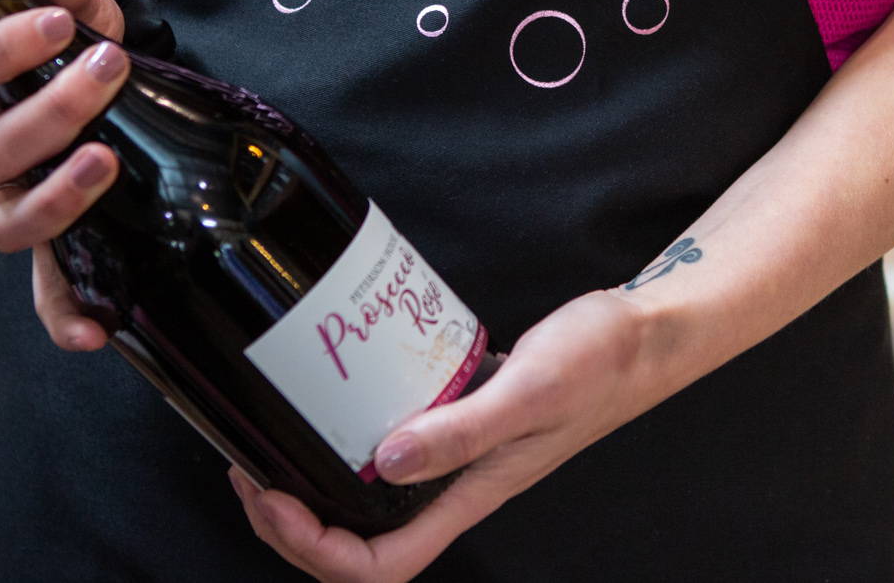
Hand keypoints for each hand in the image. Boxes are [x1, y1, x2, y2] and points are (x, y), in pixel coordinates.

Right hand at [0, 0, 129, 351]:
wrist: (90, 78)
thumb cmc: (69, 42)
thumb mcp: (75, 6)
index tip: (53, 23)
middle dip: (50, 108)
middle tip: (107, 66)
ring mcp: (19, 200)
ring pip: (12, 221)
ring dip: (59, 195)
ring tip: (107, 158)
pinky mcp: (61, 245)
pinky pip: (50, 292)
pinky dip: (66, 315)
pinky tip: (97, 330)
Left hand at [229, 289, 666, 581]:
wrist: (644, 334)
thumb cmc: (600, 363)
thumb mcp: (528, 392)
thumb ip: (460, 431)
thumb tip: (380, 465)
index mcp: (472, 494)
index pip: (381, 566)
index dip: (315, 549)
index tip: (273, 497)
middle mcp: (458, 487)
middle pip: (360, 547)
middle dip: (292, 525)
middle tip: (249, 473)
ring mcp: (458, 458)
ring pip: (369, 505)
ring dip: (311, 492)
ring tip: (270, 449)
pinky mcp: (459, 420)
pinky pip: (389, 456)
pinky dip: (347, 448)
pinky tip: (333, 407)